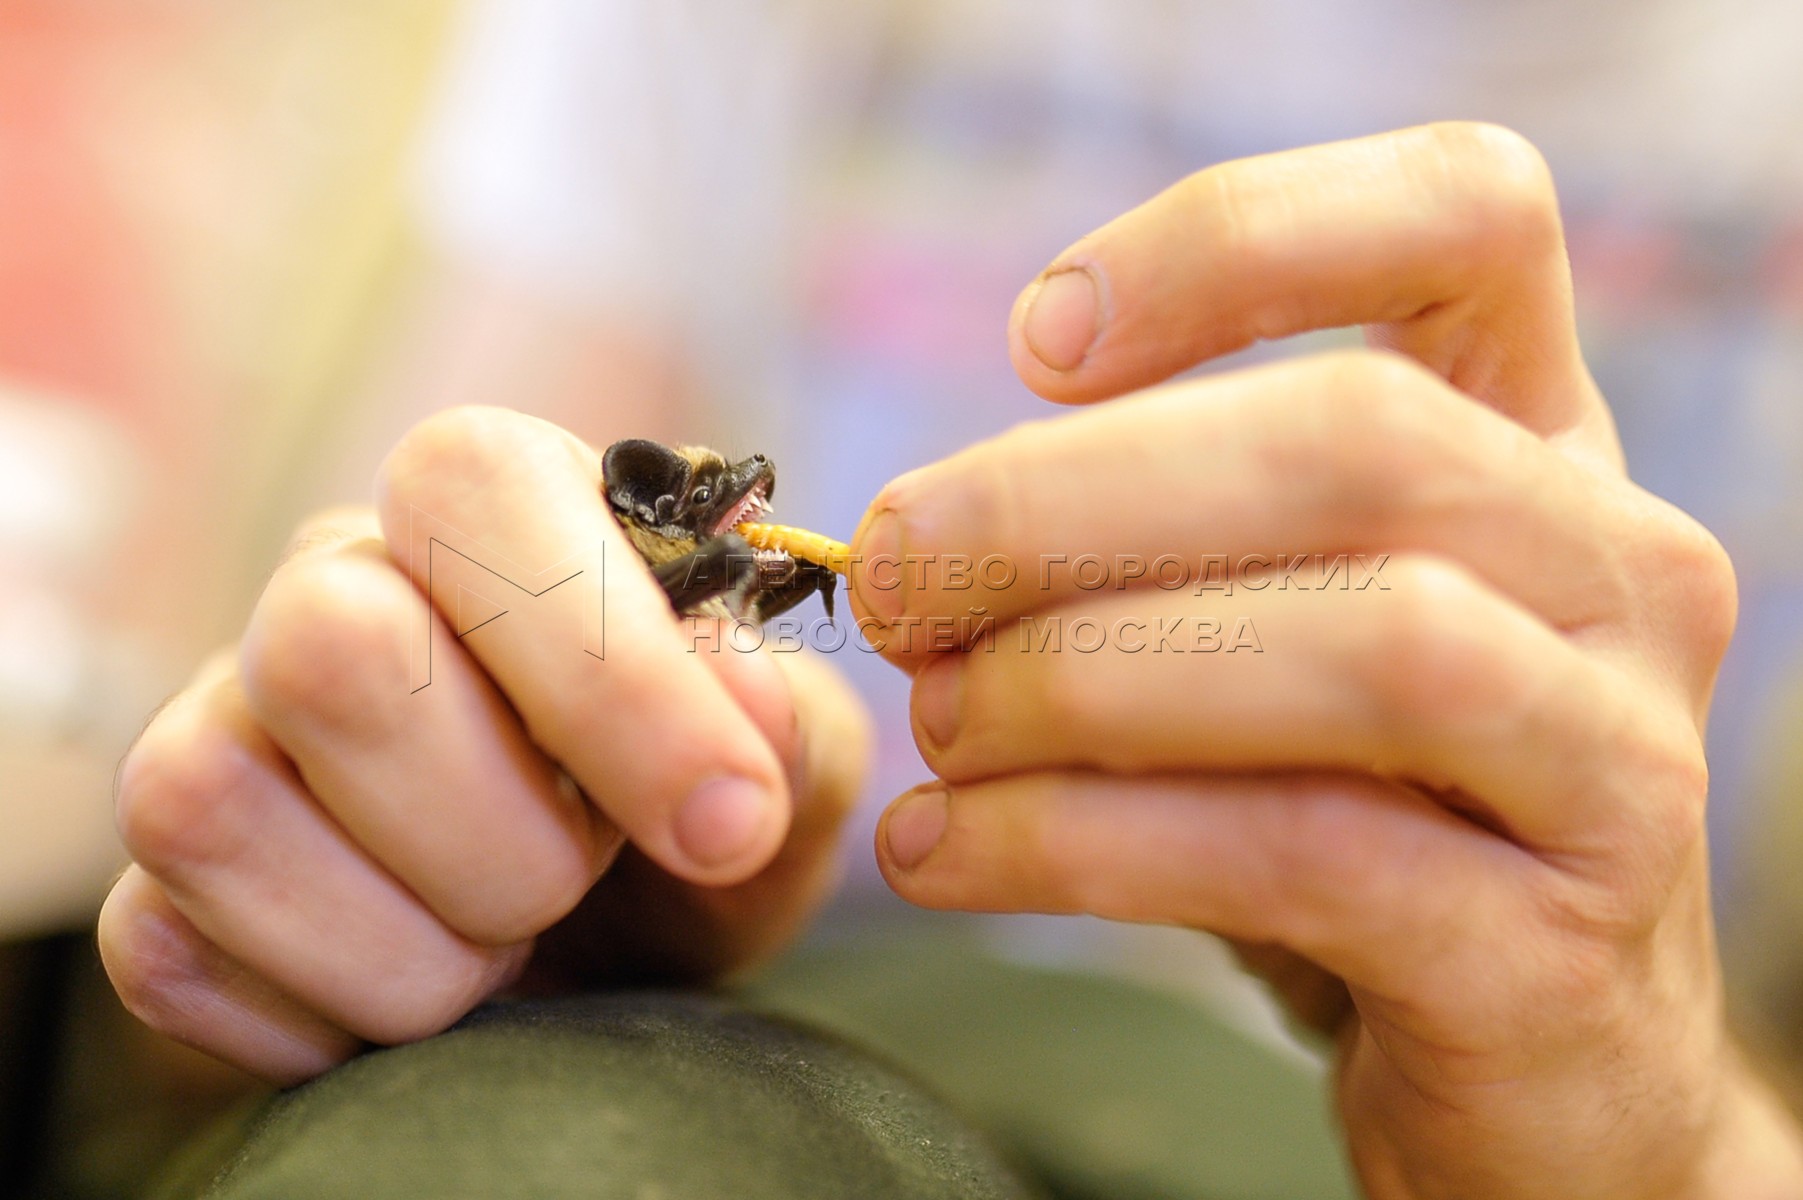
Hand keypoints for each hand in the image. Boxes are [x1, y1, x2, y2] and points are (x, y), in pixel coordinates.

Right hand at [99, 409, 868, 1083]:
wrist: (617, 940)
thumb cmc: (692, 813)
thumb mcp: (785, 762)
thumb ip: (782, 718)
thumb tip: (740, 704)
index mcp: (487, 510)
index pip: (473, 489)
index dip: (607, 666)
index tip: (728, 819)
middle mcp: (325, 588)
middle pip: (328, 649)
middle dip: (506, 831)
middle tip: (587, 874)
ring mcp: (220, 729)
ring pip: (211, 805)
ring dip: (416, 943)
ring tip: (504, 936)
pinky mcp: (161, 883)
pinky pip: (166, 951)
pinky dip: (329, 1017)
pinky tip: (418, 985)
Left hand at [852, 124, 1802, 1197]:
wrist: (1539, 1066)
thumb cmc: (1370, 810)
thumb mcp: (1277, 635)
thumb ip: (1149, 555)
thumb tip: (917, 544)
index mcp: (1543, 443)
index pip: (1465, 217)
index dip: (1238, 240)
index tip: (1038, 338)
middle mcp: (1618, 567)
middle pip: (1362, 437)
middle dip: (1072, 498)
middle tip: (900, 576)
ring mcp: (1614, 755)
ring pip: (1363, 642)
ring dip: (1088, 674)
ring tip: (942, 724)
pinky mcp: (1554, 946)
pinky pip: (1304, 853)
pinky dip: (1085, 842)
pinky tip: (950, 852)